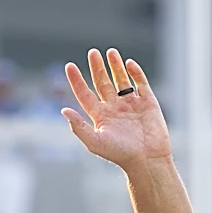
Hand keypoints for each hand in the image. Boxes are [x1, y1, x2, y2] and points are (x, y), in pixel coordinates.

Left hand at [62, 49, 171, 169]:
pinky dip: (135, 72)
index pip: (85, 94)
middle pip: (103, 83)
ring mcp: (131, 104)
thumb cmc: (119, 154)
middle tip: (92, 52)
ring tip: (110, 52)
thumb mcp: (94, 142)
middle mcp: (114, 108)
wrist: (146, 159)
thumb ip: (78, 127)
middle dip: (97, 68)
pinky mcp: (148, 102)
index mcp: (100, 117)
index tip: (69, 66)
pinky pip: (141, 83)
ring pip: (121, 80)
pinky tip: (128, 63)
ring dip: (115, 66)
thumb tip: (63, 110)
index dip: (77, 80)